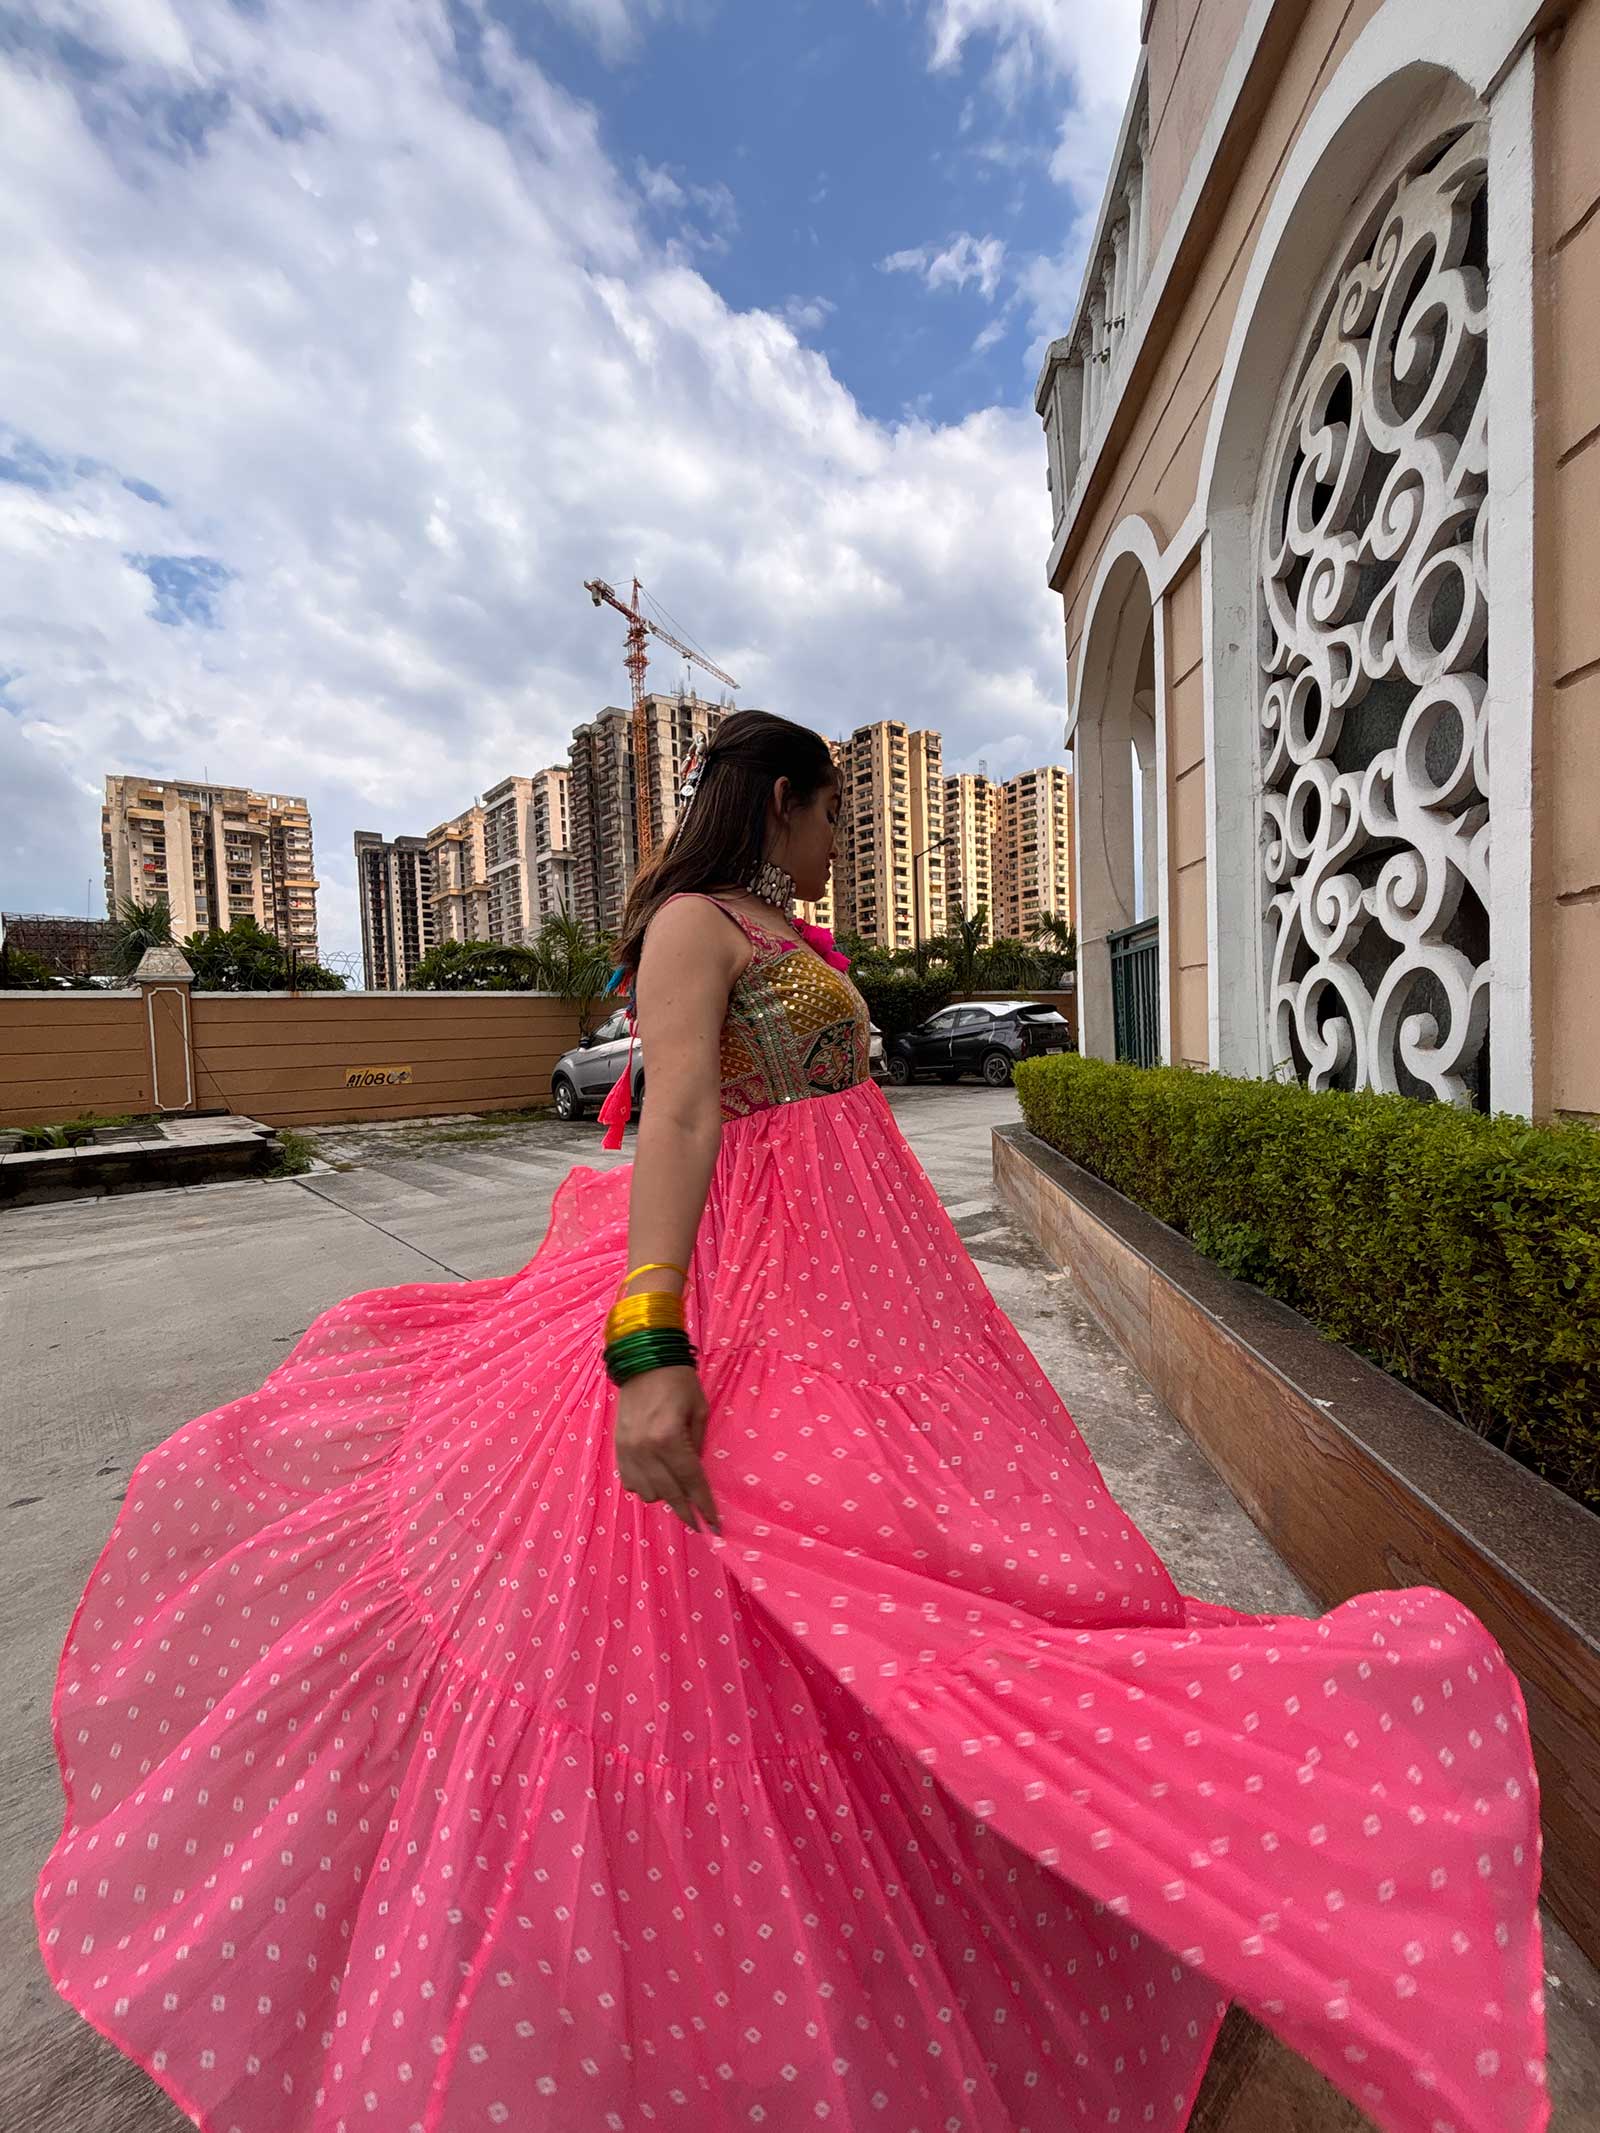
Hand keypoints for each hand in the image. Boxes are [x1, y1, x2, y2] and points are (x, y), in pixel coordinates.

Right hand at [614, 1365, 719, 1533]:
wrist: (643, 1361)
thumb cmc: (679, 1382)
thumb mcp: (699, 1411)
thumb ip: (697, 1446)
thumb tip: (696, 1476)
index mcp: (669, 1438)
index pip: (691, 1481)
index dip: (704, 1505)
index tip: (714, 1525)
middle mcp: (645, 1449)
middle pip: (669, 1494)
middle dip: (687, 1512)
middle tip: (699, 1525)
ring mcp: (628, 1451)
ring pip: (647, 1493)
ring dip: (664, 1495)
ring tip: (677, 1488)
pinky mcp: (618, 1449)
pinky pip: (630, 1482)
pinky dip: (644, 1486)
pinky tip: (656, 1478)